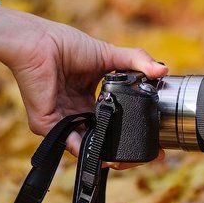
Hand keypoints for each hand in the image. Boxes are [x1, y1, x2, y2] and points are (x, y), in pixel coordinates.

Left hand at [0, 6, 166, 166]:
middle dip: (125, 150)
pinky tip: (105, 155)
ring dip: (109, 156)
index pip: (116, 123)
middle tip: (148, 156)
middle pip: (105, 139)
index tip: (157, 143)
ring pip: (90, 147)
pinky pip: (70, 144)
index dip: (135, 132)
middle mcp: (79, 113)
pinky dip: (87, 151)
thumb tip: (164, 71)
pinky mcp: (49, 125)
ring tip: (127, 159)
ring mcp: (64, 121)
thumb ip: (137, 62)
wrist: (39, 43)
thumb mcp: (110, 55)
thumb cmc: (68, 45)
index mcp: (93, 100)